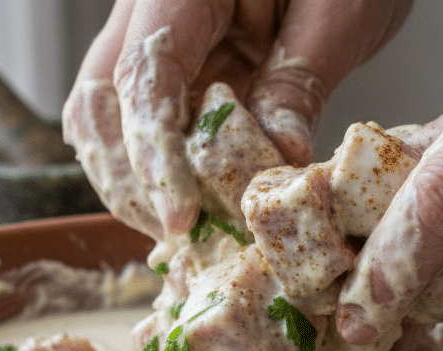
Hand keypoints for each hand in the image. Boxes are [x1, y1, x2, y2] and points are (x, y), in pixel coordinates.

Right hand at [63, 0, 412, 236]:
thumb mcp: (341, 10)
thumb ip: (300, 83)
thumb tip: (274, 162)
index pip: (142, 76)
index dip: (155, 156)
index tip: (182, 216)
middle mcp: (149, 6)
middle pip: (101, 105)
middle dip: (133, 180)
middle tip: (183, 235)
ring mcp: (156, 34)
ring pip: (106, 119)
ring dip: (136, 181)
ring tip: (186, 229)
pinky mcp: (176, 59)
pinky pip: (143, 118)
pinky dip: (158, 166)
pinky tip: (190, 201)